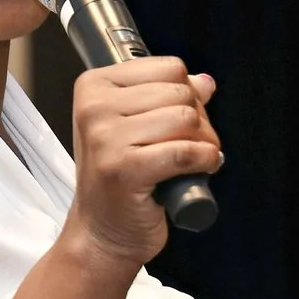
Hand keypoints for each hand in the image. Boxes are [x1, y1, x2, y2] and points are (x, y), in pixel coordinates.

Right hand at [61, 58, 221, 273]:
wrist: (101, 231)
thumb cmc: (118, 178)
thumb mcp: (135, 126)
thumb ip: (166, 98)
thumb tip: (204, 82)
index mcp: (93, 86)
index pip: (169, 67)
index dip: (187, 94)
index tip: (178, 120)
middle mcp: (94, 108)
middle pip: (180, 92)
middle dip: (199, 120)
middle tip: (191, 145)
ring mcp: (106, 139)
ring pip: (186, 119)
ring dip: (205, 142)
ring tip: (194, 159)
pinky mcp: (124, 169)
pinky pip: (186, 152)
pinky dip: (205, 161)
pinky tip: (201, 170)